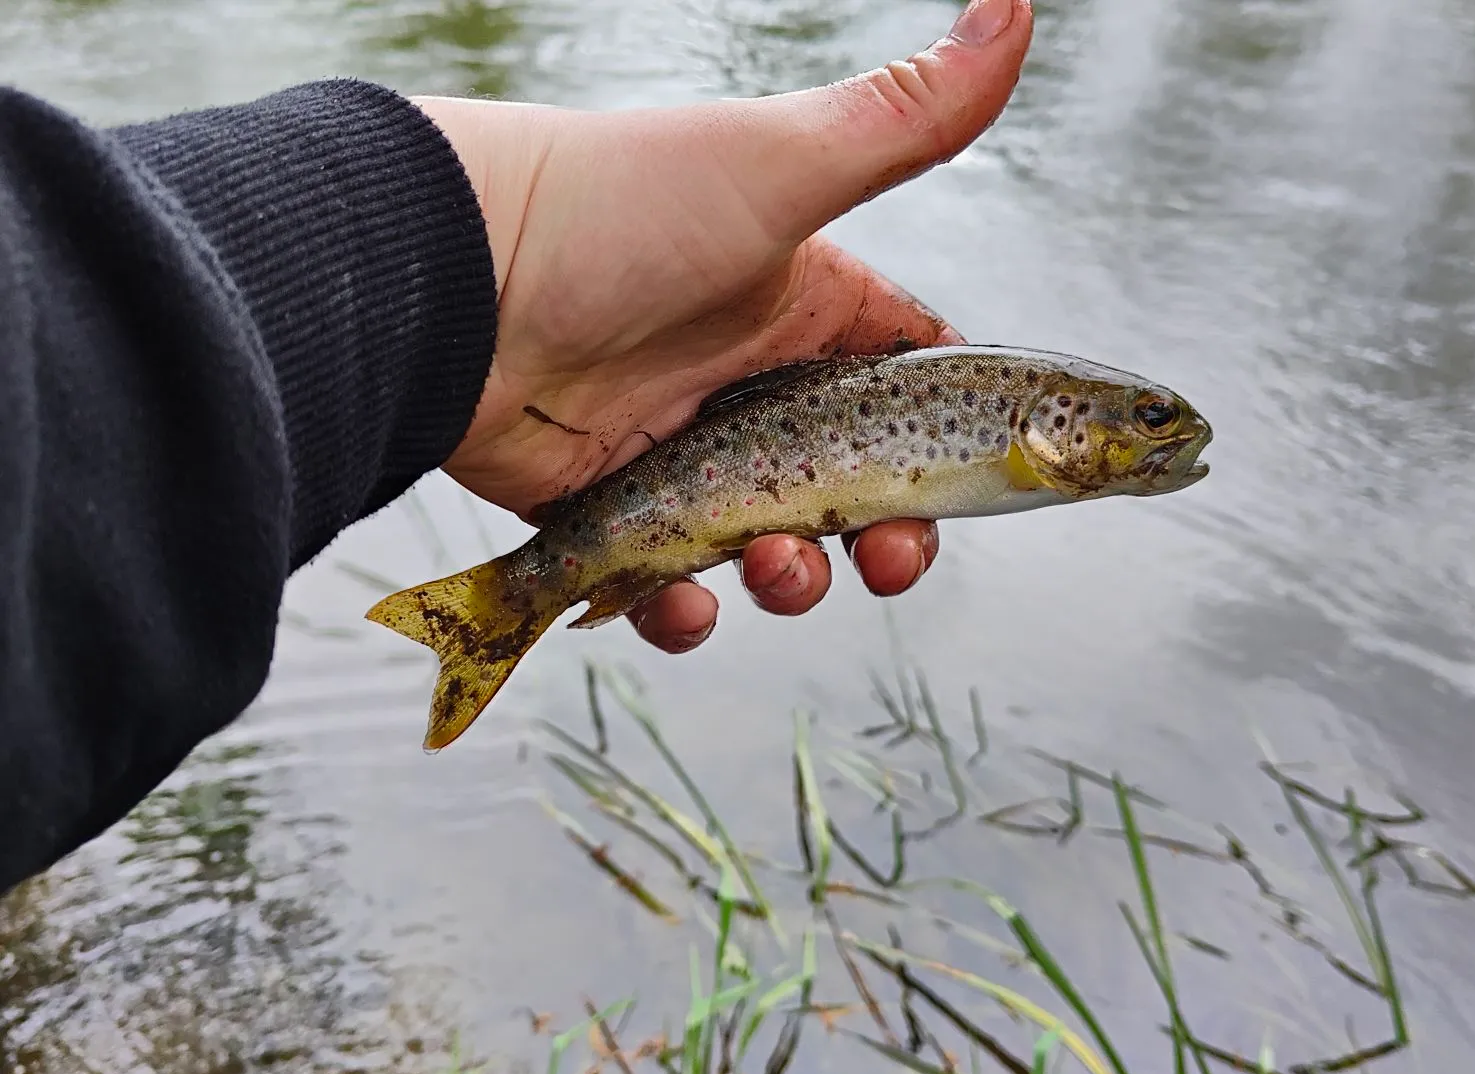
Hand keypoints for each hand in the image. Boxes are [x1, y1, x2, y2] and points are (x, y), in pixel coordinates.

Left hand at [415, 0, 1032, 652]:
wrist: (452, 286)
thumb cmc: (614, 210)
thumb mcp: (779, 167)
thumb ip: (906, 119)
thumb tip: (1019, 9)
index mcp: (801, 304)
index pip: (903, 380)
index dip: (944, 440)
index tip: (969, 486)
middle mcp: (746, 381)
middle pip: (849, 485)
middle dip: (882, 535)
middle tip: (886, 559)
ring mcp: (680, 449)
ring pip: (769, 544)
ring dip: (793, 578)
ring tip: (773, 569)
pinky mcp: (612, 509)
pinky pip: (667, 583)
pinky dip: (683, 609)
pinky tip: (685, 604)